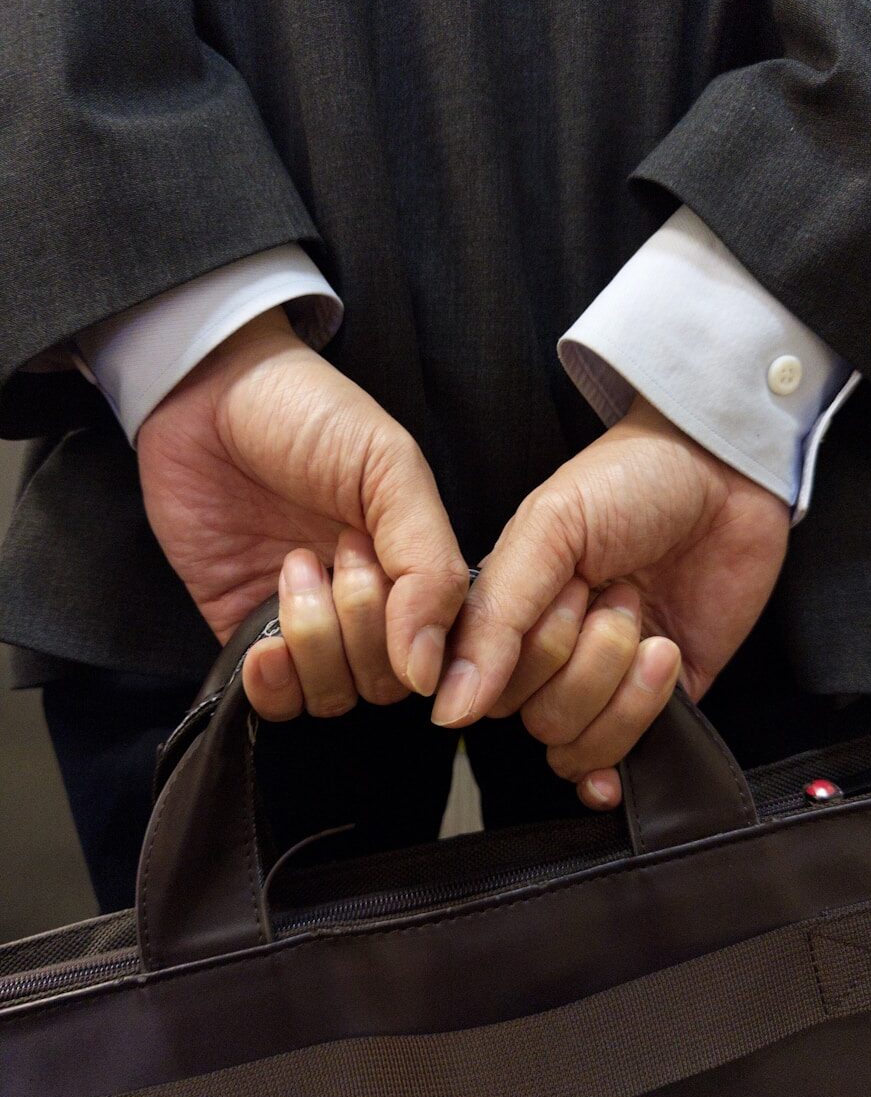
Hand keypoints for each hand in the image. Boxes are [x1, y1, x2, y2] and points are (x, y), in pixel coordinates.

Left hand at [137, 308, 468, 714]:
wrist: (202, 394)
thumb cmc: (307, 414)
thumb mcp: (390, 467)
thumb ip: (428, 563)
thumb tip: (429, 672)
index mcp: (415, 567)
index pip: (443, 648)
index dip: (420, 635)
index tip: (380, 565)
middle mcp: (369, 608)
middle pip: (389, 682)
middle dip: (361, 625)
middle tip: (334, 548)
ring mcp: (307, 627)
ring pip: (336, 697)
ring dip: (314, 641)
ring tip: (292, 564)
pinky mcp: (246, 636)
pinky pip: (276, 703)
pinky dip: (274, 685)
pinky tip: (263, 645)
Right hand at [432, 396, 789, 806]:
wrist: (726, 475)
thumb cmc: (630, 482)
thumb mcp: (551, 527)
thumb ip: (497, 615)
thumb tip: (451, 709)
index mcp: (508, 613)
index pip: (484, 687)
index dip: (529, 654)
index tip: (571, 590)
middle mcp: (546, 658)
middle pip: (535, 720)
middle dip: (585, 660)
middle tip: (618, 592)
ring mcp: (602, 684)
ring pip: (577, 745)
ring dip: (622, 685)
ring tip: (648, 623)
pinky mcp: (659, 701)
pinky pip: (628, 757)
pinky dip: (637, 731)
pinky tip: (658, 676)